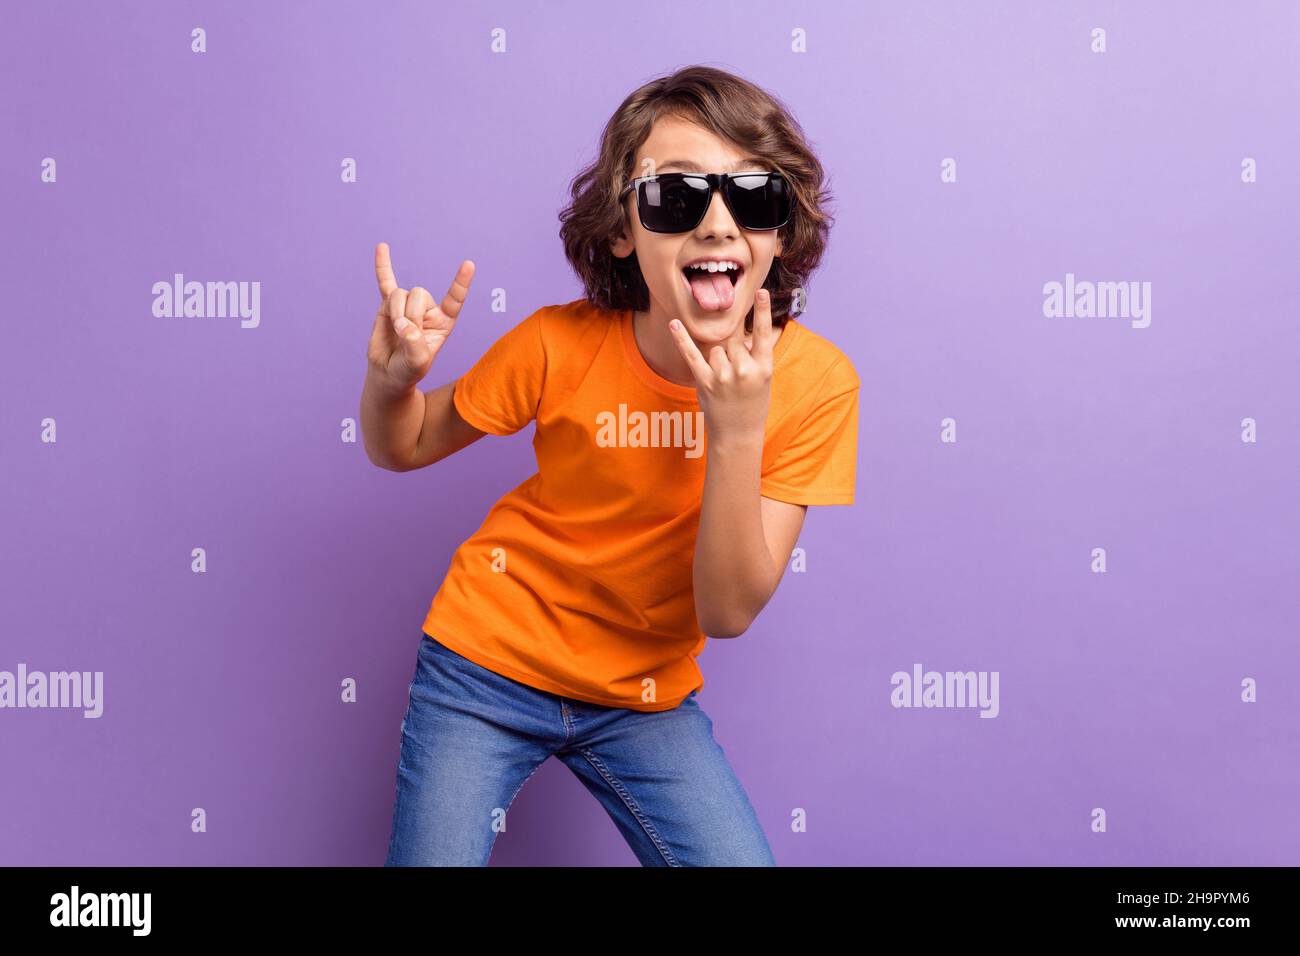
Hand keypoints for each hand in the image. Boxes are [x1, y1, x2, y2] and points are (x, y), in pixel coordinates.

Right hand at [366, 242, 474, 390]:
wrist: (389, 373)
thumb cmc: (409, 369)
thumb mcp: (418, 363)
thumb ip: (414, 343)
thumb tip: (401, 323)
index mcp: (444, 321)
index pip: (454, 299)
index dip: (460, 283)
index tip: (469, 264)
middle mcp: (428, 309)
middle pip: (420, 294)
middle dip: (411, 315)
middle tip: (406, 336)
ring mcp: (407, 305)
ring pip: (401, 293)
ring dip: (396, 312)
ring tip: (396, 331)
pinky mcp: (388, 305)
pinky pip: (385, 282)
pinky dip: (383, 266)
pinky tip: (382, 247)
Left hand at [668, 289, 774, 445]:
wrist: (738, 435)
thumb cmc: (753, 403)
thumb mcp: (764, 379)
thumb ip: (755, 354)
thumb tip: (744, 329)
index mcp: (764, 368)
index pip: (763, 334)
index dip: (763, 311)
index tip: (761, 291)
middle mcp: (744, 370)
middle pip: (733, 341)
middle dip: (734, 351)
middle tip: (738, 375)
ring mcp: (723, 377)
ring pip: (716, 349)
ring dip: (718, 360)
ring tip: (726, 382)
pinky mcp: (705, 383)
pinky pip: (691, 356)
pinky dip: (682, 339)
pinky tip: (673, 323)